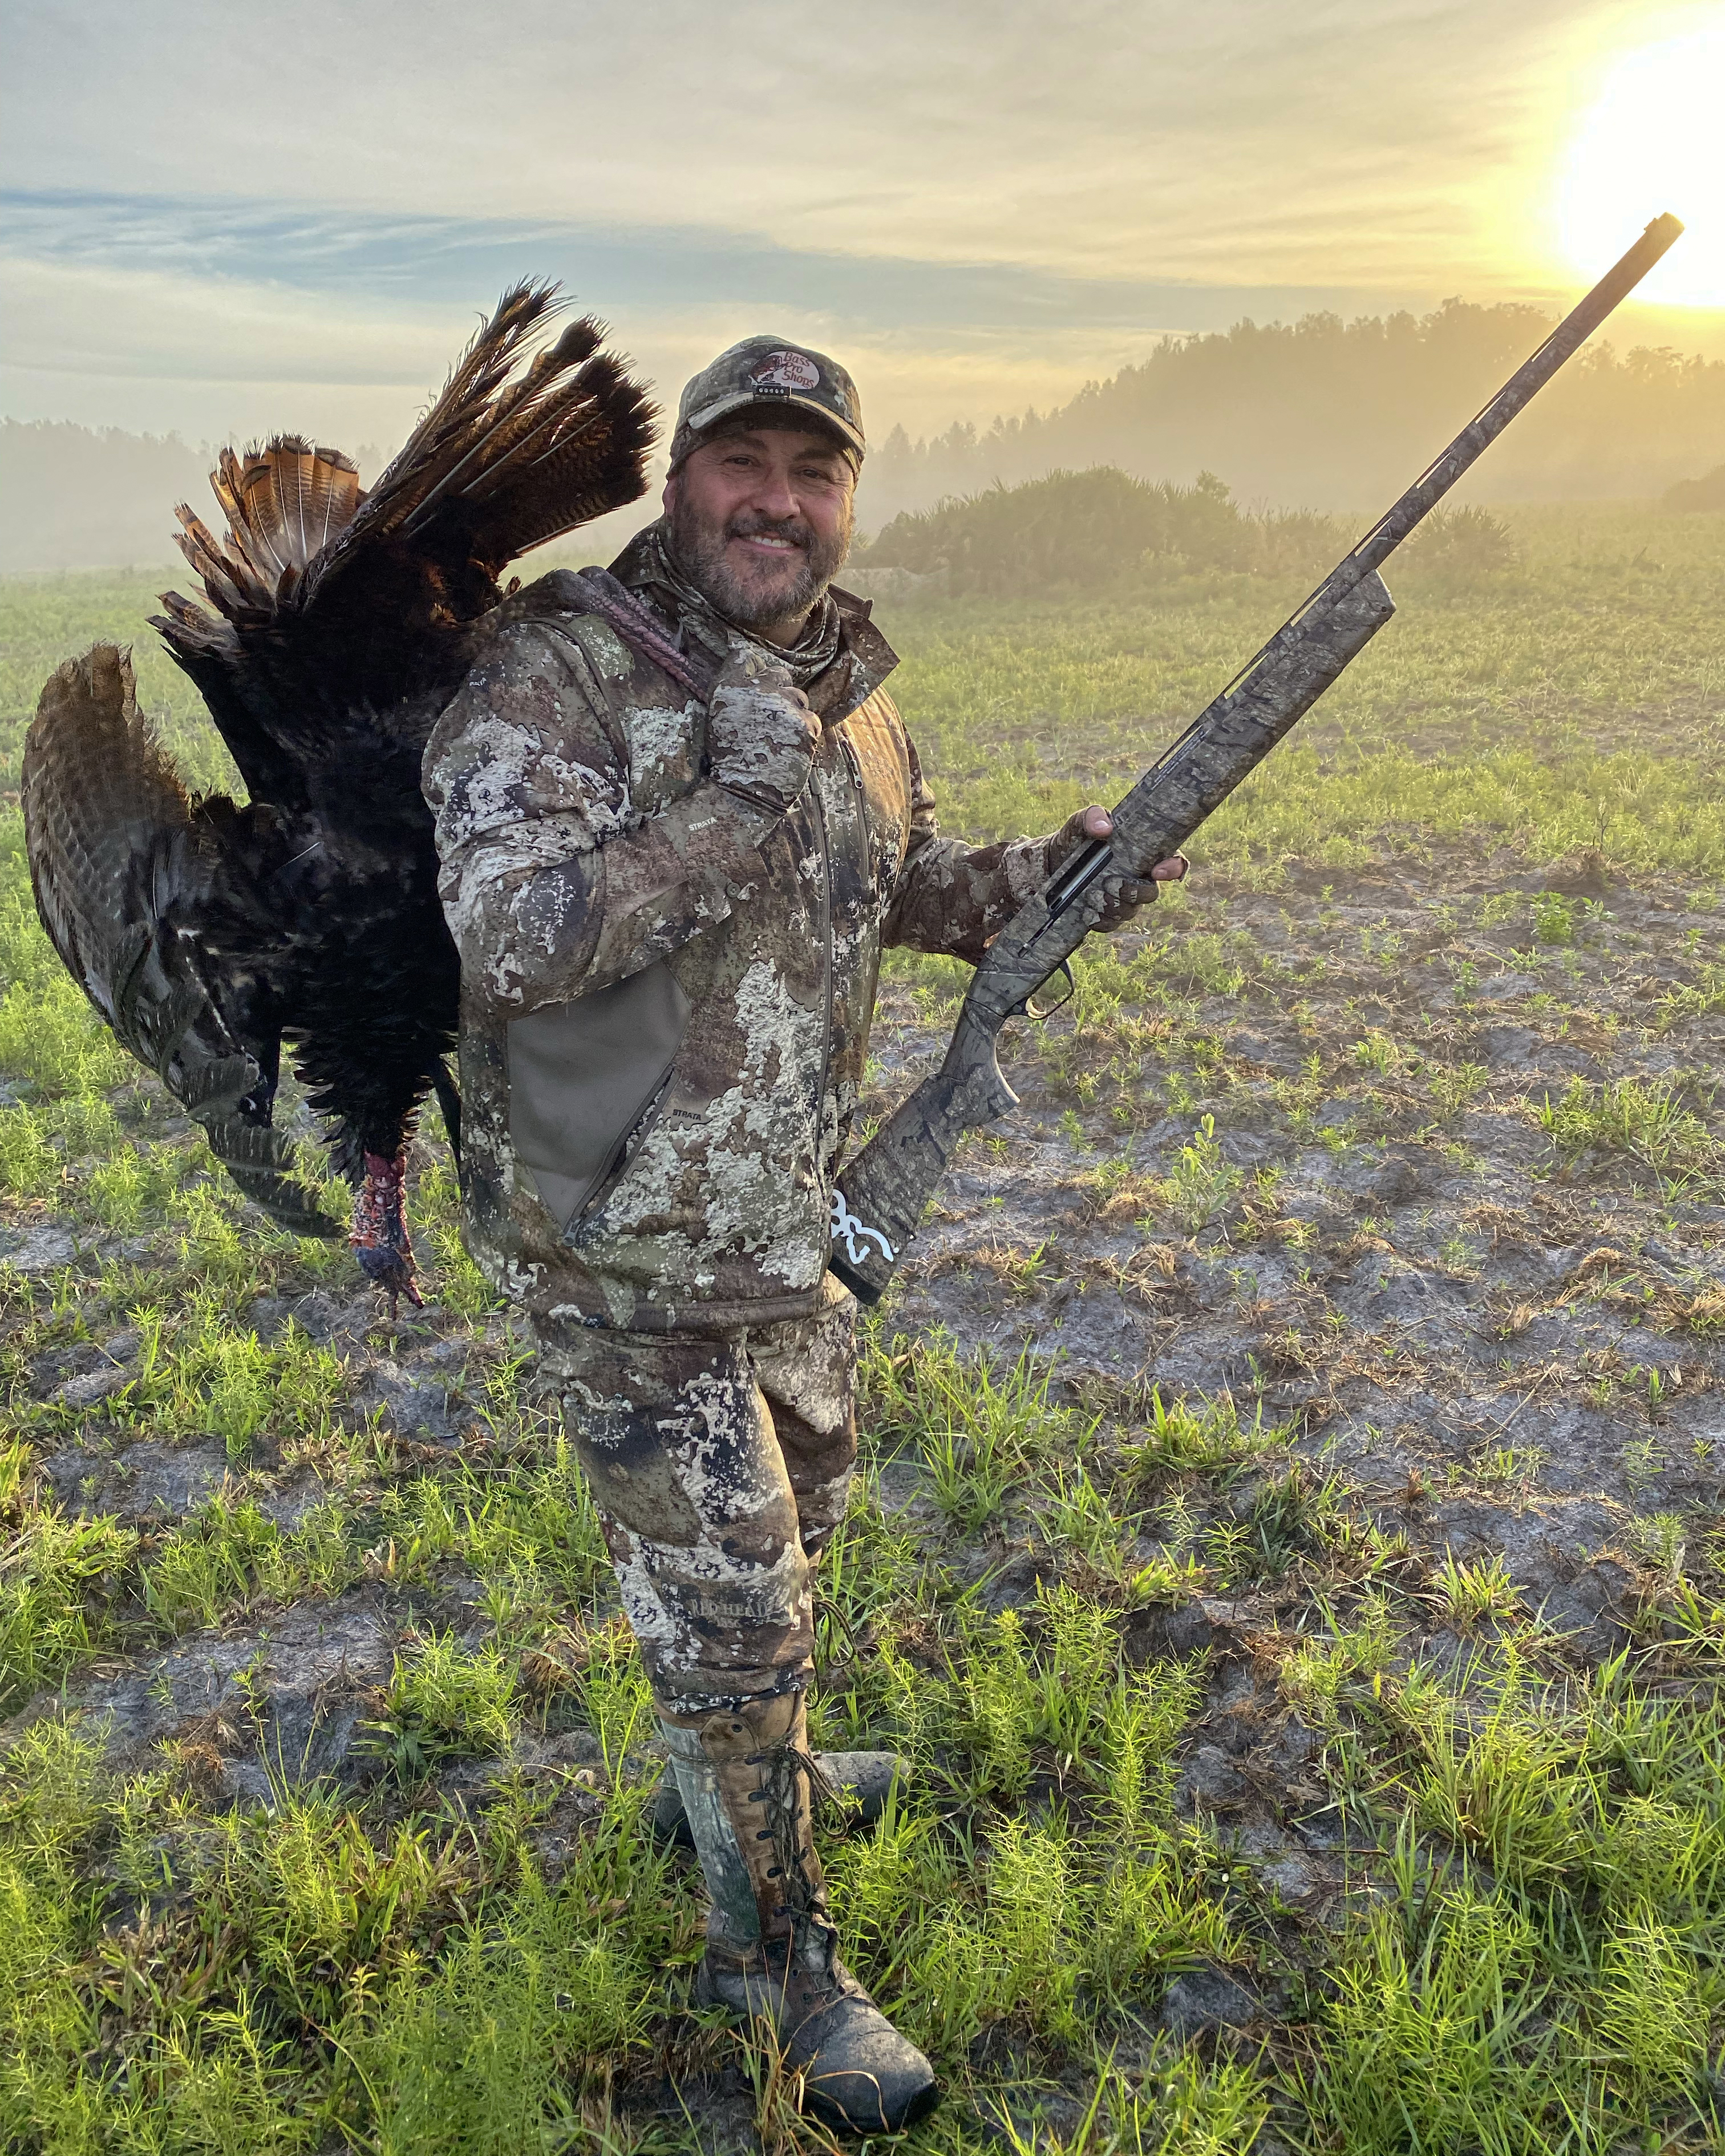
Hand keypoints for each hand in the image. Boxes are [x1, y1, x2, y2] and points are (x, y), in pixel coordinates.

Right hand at [706, 639, 820, 814]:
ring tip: (779, 738)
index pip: (744, 657)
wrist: (744, 795)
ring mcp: (784, 705)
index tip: (754, 683)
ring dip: (793, 713)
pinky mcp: (804, 724)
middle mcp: (757, 689)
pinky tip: (791, 749)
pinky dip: (805, 733)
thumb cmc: (728, 761)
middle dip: (778, 690)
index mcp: (729, 687)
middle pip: (778, 673)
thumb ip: (732, 691)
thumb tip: (747, 666)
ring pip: (799, 697)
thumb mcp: (716, 720)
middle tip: (770, 718)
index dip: (752, 668)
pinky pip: (812, 719)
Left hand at [1048, 804, 1187, 930]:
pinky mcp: (1108, 915)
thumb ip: (1093, 816)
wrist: (1053, 862)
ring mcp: (1124, 899)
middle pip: (1151, 894)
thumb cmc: (1078, 838)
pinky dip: (1100, 920)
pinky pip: (1111, 925)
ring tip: (1091, 894)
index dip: (1173, 868)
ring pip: (1130, 911)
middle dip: (1132, 892)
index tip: (1157, 871)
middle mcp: (1139, 878)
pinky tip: (1087, 911)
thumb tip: (1105, 828)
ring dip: (1111, 905)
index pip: (1174, 862)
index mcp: (1144, 854)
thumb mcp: (1082, 821)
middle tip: (1110, 882)